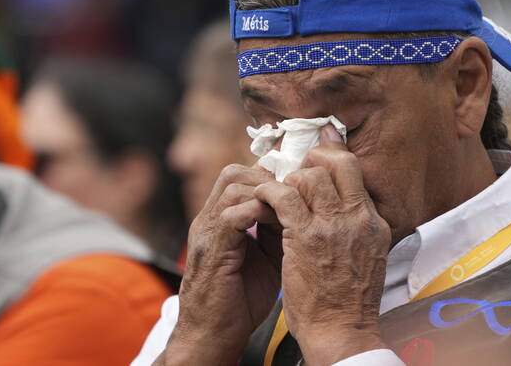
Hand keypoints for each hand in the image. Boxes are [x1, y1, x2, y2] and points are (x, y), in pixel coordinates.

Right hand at [160, 164, 281, 365]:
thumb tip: (304, 209)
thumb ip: (278, 231)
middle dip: (269, 179)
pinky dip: (259, 213)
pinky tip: (281, 225)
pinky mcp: (211, 249)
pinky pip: (232, 215)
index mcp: (221, 219)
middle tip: (295, 196)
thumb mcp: (266, 258)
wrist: (211, 337)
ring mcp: (207, 232)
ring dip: (266, 193)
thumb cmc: (240, 302)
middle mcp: (210, 219)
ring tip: (290, 210)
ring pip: (233, 186)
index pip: (242, 177)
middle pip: (235, 173)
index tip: (297, 186)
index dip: (270, 177)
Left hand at [254, 125, 391, 365]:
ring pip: (309, 176)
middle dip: (312, 159)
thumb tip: (345, 206)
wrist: (342, 333)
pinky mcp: (306, 237)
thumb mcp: (368, 256)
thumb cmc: (348, 301)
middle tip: (294, 169)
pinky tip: (262, 197)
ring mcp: (333, 226)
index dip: (333, 156)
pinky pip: (284, 196)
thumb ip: (358, 227)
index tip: (318, 151)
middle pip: (337, 163)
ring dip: (287, 179)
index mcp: (374, 222)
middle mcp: (358, 218)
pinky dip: (268, 191)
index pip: (355, 171)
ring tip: (276, 192)